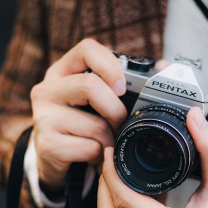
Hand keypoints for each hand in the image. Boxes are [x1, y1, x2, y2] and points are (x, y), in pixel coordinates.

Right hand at [30, 39, 127, 191]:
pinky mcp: (46, 145)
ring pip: (94, 124)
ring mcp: (43, 118)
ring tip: (108, 144)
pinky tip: (96, 156)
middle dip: (116, 110)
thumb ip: (127, 82)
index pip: (86, 49)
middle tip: (121, 123)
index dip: (110, 65)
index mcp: (62, 72)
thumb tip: (164, 67)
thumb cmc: (82, 123)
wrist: (55, 158)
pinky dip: (101, 156)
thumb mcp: (98, 100)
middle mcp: (46, 90)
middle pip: (89, 86)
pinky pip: (89, 148)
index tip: (122, 87)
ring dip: (111, 139)